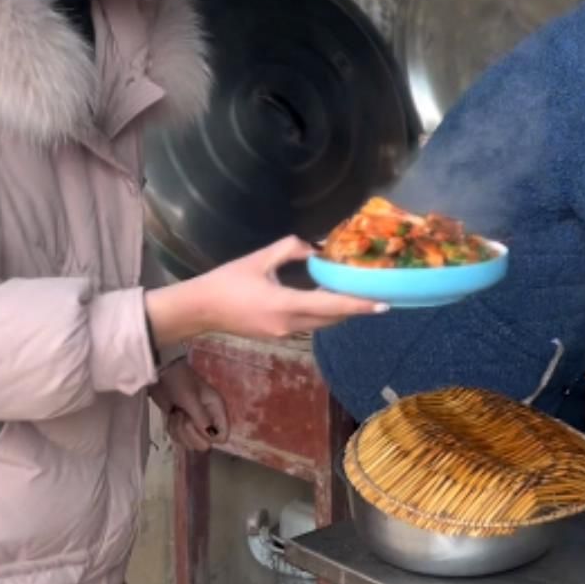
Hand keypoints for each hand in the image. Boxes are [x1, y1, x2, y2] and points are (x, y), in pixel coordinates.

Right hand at [149, 237, 386, 343]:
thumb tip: (316, 248)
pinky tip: (331, 299)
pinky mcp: (278, 334)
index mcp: (285, 304)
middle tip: (378, 294)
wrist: (200, 309)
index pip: (331, 305)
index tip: (384, 304)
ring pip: (323, 323)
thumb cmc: (227, 280)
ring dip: (341, 311)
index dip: (359, 304)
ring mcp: (284, 333)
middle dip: (356, 308)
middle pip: (333, 318)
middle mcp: (289, 324)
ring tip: (359, 294)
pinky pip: (310, 324)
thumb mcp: (260, 258)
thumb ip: (291, 249)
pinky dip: (325, 313)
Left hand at [151, 360, 228, 451]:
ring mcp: (195, 423)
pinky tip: (171, 415)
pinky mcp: (182, 425)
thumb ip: (202, 419)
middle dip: (189, 432)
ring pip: (190, 442)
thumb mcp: (191, 399)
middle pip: (204, 443)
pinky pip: (179, 439)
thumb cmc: (179, 381)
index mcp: (217, 410)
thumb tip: (212, 438)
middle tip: (183, 415)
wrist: (161, 374)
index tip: (196, 423)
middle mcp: (209, 419)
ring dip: (179, 429)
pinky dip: (172, 429)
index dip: (208, 436)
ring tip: (176, 412)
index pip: (222, 436)